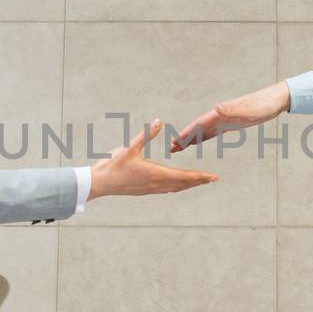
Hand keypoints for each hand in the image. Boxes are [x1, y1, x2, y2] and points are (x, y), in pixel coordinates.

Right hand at [88, 118, 219, 200]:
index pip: (184, 176)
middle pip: (183, 184)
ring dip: (189, 185)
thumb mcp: (129, 147)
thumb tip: (159, 121)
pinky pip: (167, 189)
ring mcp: (150, 189)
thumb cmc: (112, 165)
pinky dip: (177, 187)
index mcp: (156, 174)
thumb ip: (145, 134)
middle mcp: (156, 184)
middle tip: (214, 179)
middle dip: (199, 181)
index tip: (214, 177)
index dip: (200, 176)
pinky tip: (178, 185)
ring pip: (175, 188)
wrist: (98, 183)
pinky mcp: (145, 190)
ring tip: (200, 181)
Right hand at [169, 82, 290, 152]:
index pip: (199, 123)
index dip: (187, 132)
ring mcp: (224, 119)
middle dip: (184, 138)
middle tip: (171, 149)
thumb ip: (232, 109)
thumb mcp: (249, 108)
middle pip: (197, 128)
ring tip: (178, 147)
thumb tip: (216, 108)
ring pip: (203, 131)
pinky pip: (213, 132)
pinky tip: (198, 142)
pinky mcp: (231, 123)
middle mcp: (220, 115)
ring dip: (191, 138)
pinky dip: (203, 137)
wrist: (276, 99)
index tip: (174, 141)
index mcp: (221, 112)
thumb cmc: (264, 103)